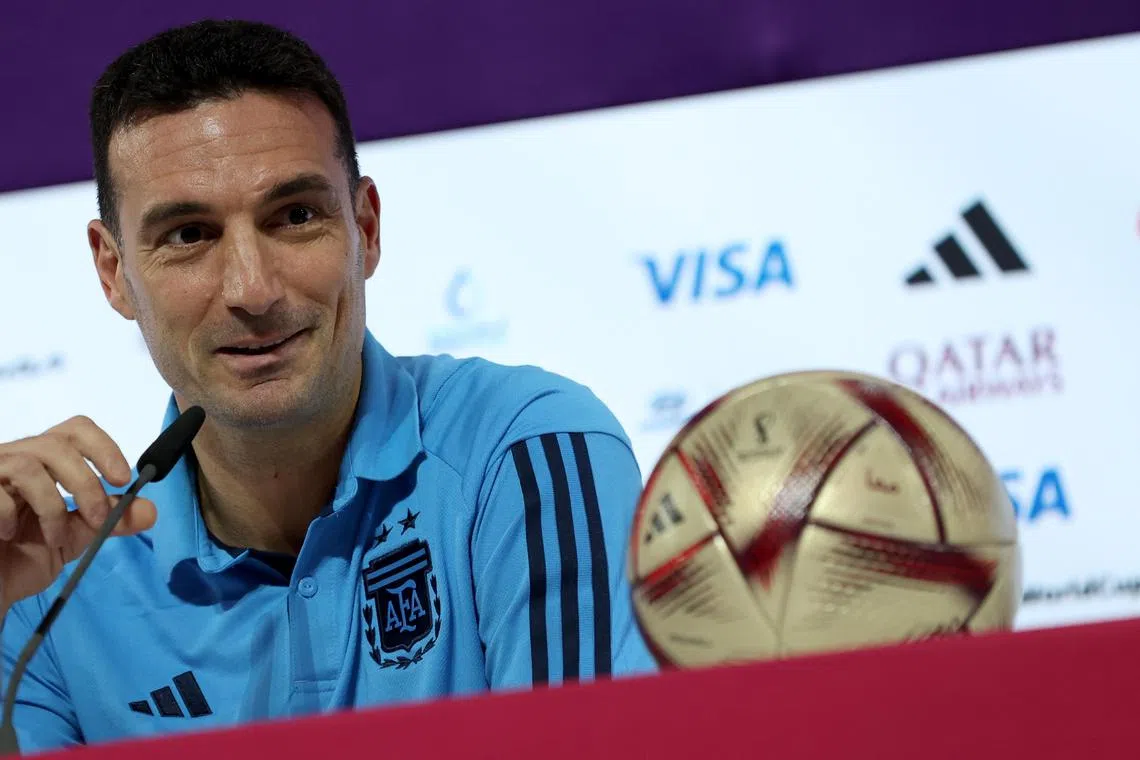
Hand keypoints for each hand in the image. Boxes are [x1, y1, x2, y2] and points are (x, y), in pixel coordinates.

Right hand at [0, 416, 156, 611]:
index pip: (76, 430)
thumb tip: (151, 510)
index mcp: (45, 463)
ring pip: (27, 465)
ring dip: (52, 506)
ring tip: (56, 538)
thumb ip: (110, 522)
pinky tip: (9, 534)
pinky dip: (9, 514)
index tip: (122, 479)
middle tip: (99, 518)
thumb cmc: (24, 558)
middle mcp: (16, 459)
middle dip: (86, 483)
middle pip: (56, 444)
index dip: (103, 447)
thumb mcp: (76, 539)